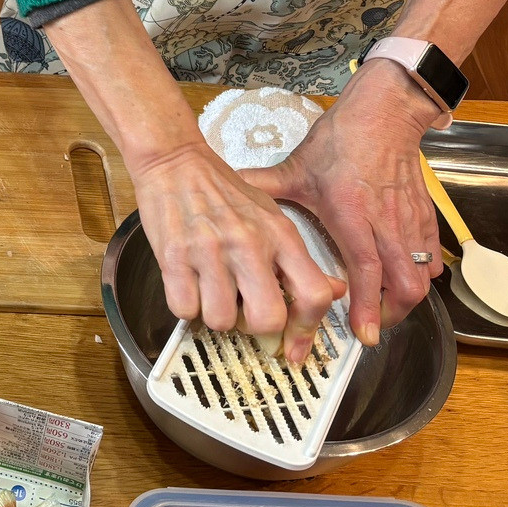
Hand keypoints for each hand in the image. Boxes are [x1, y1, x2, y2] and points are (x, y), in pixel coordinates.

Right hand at [130, 137, 348, 360]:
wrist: (175, 162)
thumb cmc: (224, 191)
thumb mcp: (272, 216)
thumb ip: (299, 258)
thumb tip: (333, 291)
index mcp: (280, 235)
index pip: (313, 294)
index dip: (306, 328)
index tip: (294, 344)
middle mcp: (249, 244)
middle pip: (267, 319)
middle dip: (253, 327)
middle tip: (242, 311)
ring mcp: (210, 251)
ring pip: (221, 320)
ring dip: (214, 315)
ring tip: (210, 291)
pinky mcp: (174, 256)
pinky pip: (183, 309)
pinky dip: (185, 305)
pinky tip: (188, 284)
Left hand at [241, 58, 445, 344]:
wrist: (385, 112)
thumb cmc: (341, 141)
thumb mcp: (297, 168)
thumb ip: (264, 186)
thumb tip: (229, 191)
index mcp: (352, 216)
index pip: (367, 272)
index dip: (367, 307)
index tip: (362, 335)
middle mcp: (385, 224)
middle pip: (404, 286)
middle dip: (389, 315)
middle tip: (369, 328)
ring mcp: (408, 221)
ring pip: (422, 275)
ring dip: (405, 299)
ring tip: (383, 310)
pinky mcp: (423, 214)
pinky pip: (432, 255)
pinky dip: (423, 273)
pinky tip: (407, 279)